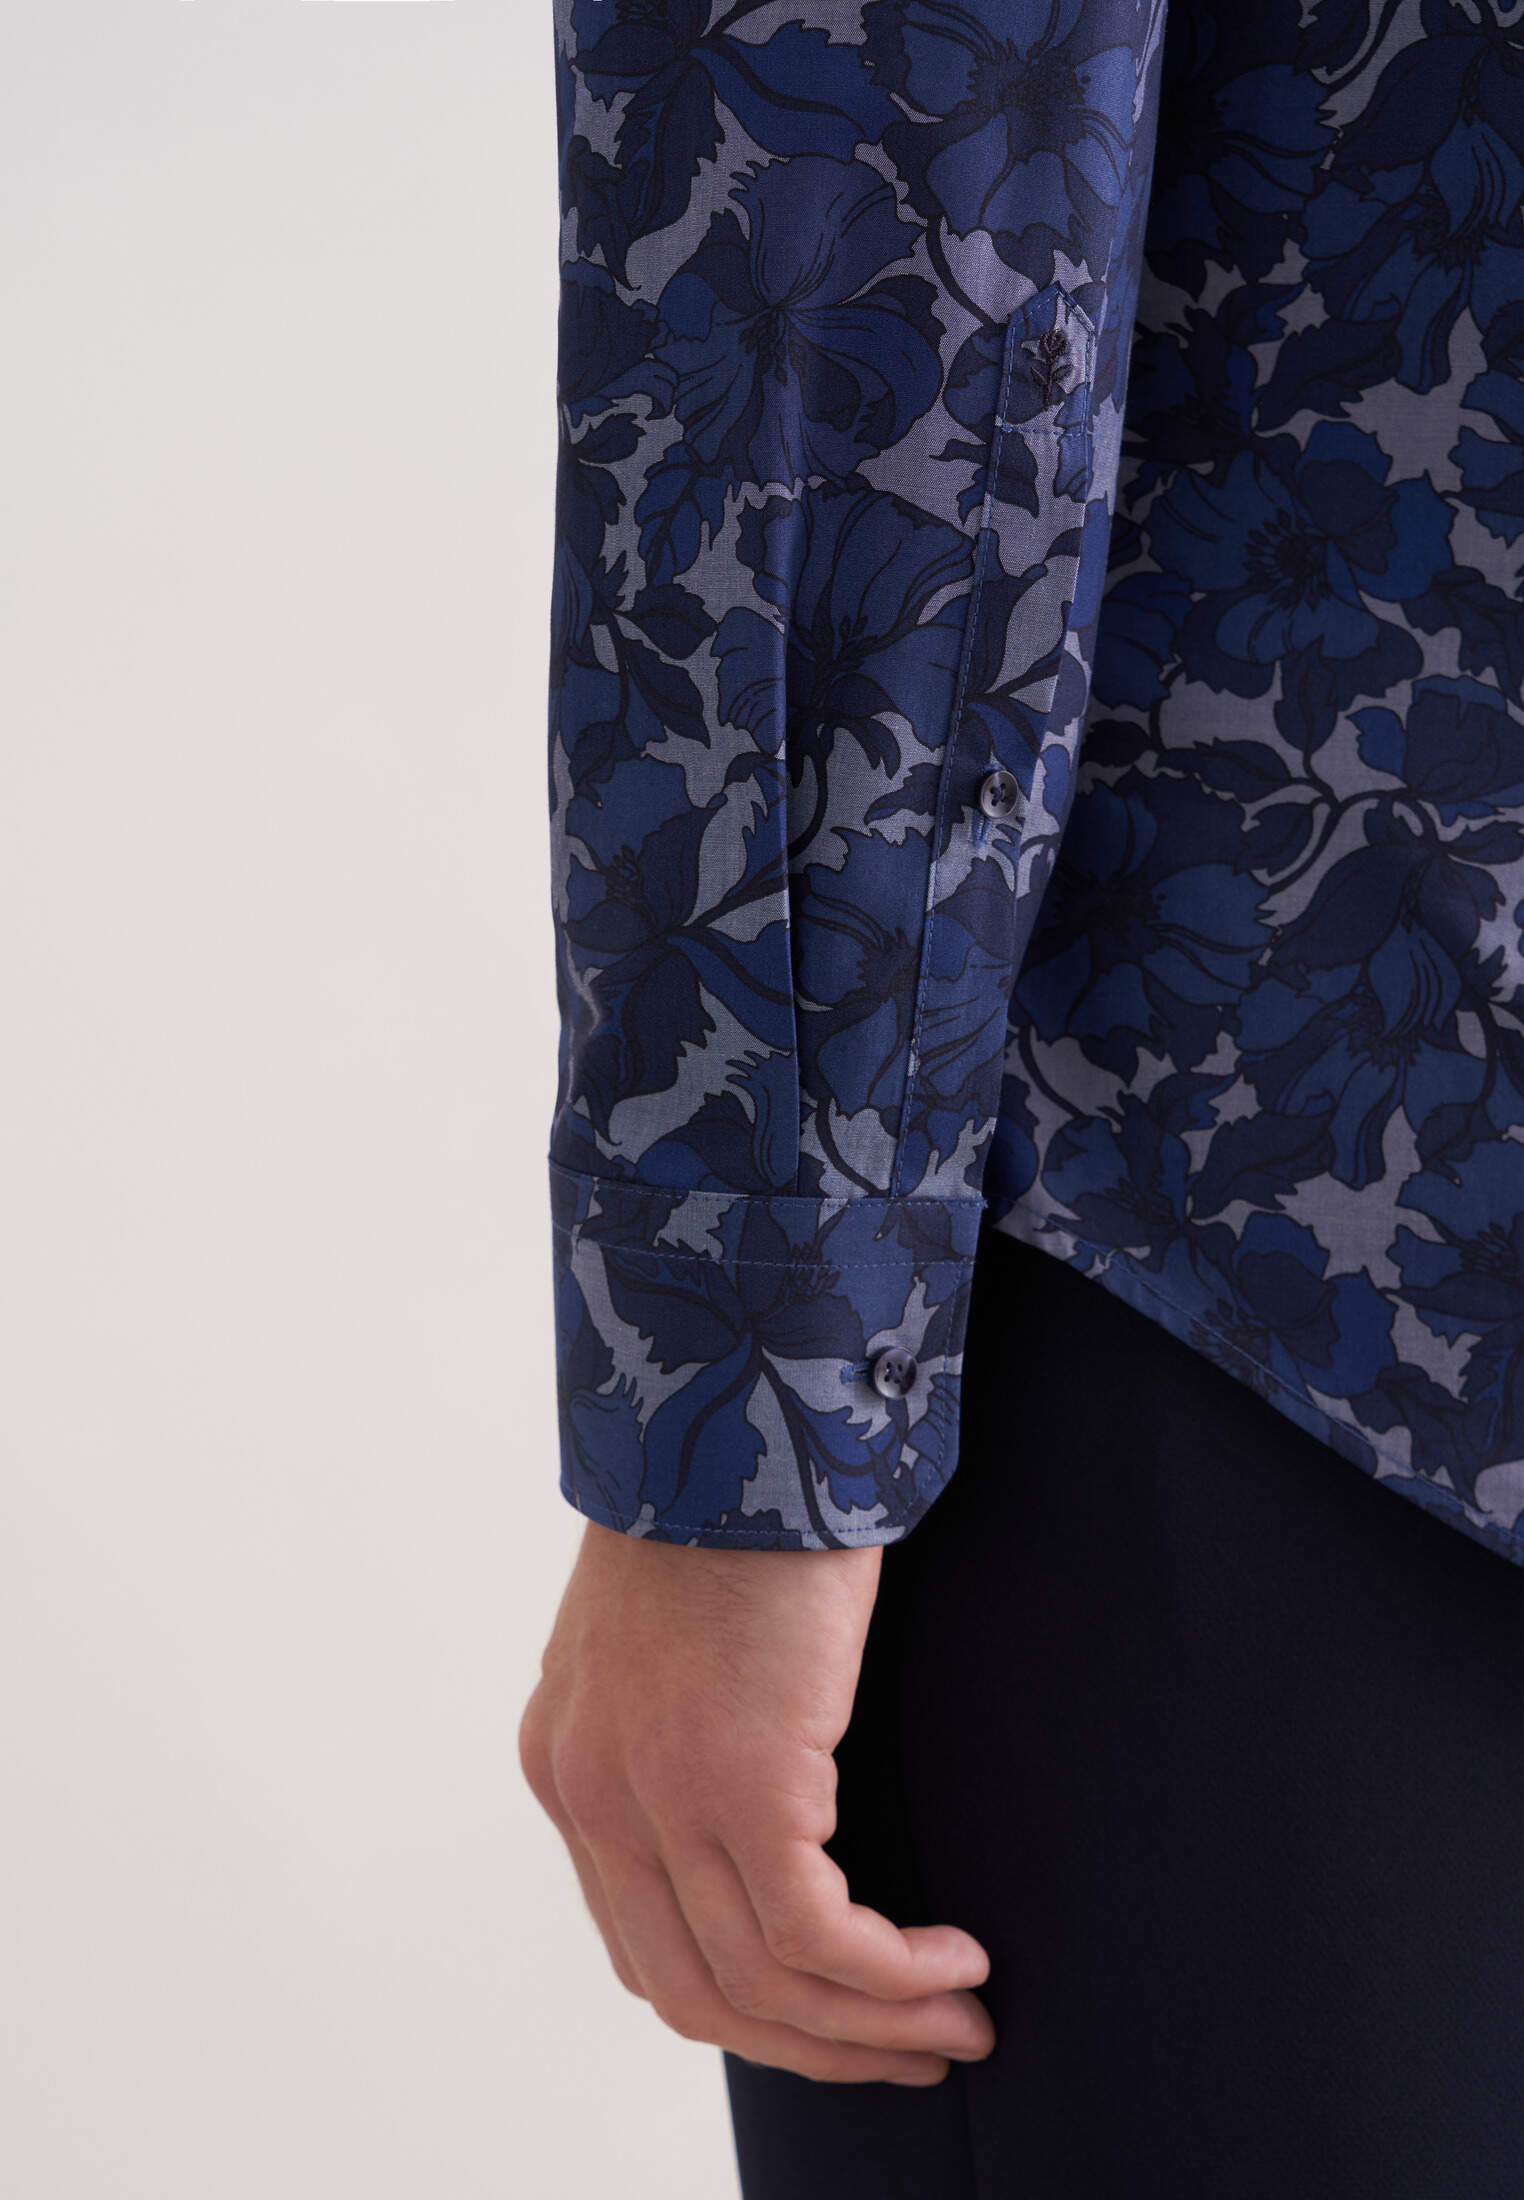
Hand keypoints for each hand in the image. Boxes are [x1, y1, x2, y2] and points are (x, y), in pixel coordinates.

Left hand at [518, 1520, 994, 2085]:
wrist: (736, 1406)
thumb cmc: (729, 1500)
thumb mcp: (669, 1638)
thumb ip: (681, 1734)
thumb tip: (769, 1816)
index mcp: (569, 1766)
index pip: (647, 1946)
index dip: (751, 2006)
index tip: (839, 2017)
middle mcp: (593, 1795)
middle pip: (698, 1992)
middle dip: (815, 2045)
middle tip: (914, 2050)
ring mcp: (656, 1796)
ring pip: (765, 1983)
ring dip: (873, 2024)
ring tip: (961, 2021)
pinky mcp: (738, 1781)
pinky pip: (821, 1937)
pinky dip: (894, 1970)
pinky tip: (955, 1959)